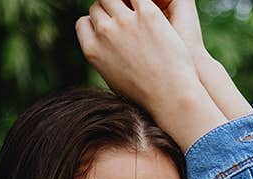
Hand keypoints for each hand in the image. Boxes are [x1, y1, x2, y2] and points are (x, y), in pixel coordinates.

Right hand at [76, 0, 226, 149]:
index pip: (83, 22)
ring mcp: (125, 22)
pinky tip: (149, 10)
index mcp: (92, 50)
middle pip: (97, 7)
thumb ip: (104, 60)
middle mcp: (104, 33)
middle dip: (109, 10)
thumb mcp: (114, 79)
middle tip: (125, 16)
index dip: (96, 22)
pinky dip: (141, 1)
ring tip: (136, 10)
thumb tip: (102, 51)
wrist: (169, 95)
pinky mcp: (147, 14)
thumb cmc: (145, 93)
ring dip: (122, 1)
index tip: (108, 26)